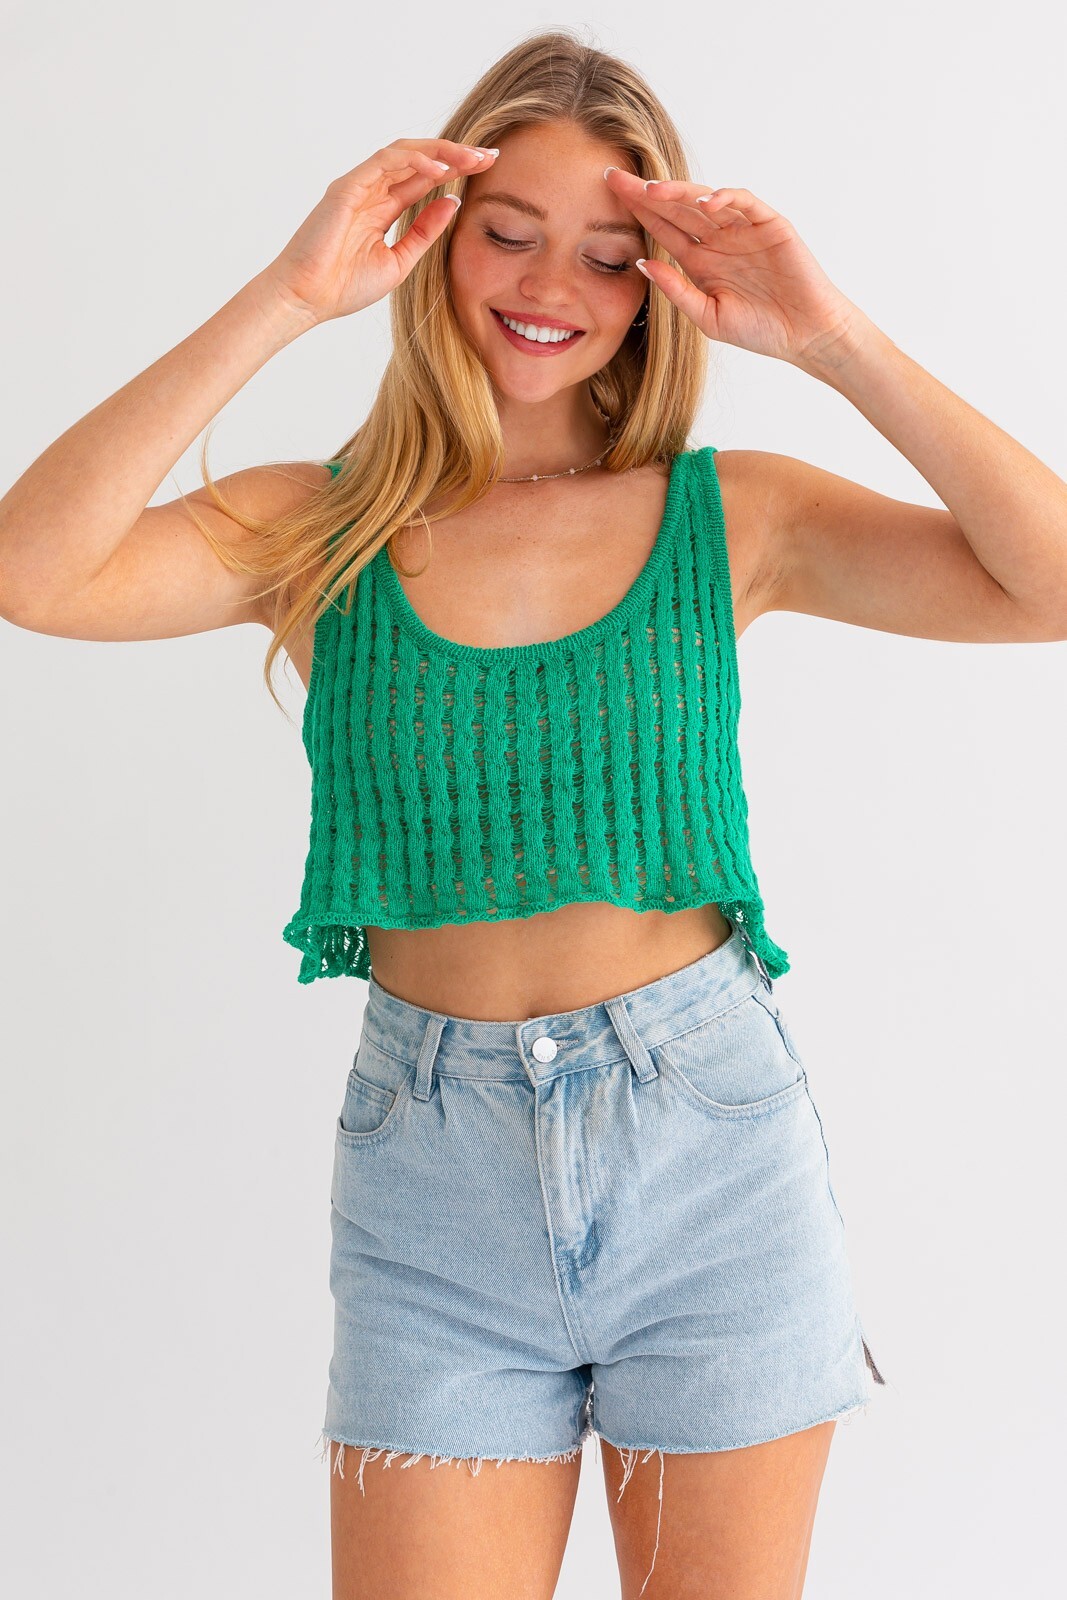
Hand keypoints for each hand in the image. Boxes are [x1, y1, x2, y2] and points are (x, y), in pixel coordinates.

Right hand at [259, 139, 498, 326]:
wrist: (308, 299)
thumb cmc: (344, 287)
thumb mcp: (399, 261)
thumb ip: (425, 231)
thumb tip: (453, 202)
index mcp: (382, 208)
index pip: (424, 179)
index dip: (456, 170)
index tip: (487, 168)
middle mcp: (371, 191)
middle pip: (419, 160)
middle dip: (455, 155)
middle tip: (489, 155)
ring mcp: (359, 186)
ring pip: (405, 153)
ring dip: (441, 152)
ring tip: (472, 157)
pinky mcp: (347, 186)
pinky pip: (385, 161)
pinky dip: (414, 161)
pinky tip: (441, 169)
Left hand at [605, 169, 865, 366]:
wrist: (805, 335)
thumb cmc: (759, 330)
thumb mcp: (707, 316)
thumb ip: (675, 290)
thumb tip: (642, 263)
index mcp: (699, 260)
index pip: (662, 228)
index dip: (636, 212)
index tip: (606, 197)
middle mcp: (717, 239)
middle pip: (676, 207)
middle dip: (646, 193)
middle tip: (615, 177)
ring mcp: (743, 228)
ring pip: (705, 199)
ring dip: (679, 192)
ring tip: (652, 190)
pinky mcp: (770, 224)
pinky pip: (744, 203)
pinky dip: (726, 198)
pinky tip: (705, 202)